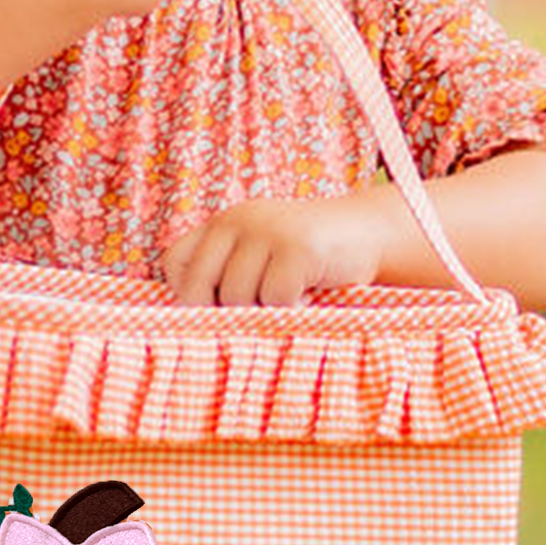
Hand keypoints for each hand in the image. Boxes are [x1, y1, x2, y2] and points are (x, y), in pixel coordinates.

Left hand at [162, 196, 386, 306]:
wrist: (370, 233)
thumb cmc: (309, 258)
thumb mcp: (260, 256)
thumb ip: (226, 275)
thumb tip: (192, 324)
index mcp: (224, 222)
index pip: (176, 263)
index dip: (189, 293)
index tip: (219, 305)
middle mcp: (238, 220)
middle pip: (198, 288)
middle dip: (225, 310)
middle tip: (259, 308)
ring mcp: (268, 231)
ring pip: (236, 296)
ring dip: (263, 310)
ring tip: (290, 295)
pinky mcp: (297, 248)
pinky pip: (274, 299)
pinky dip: (291, 308)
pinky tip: (308, 296)